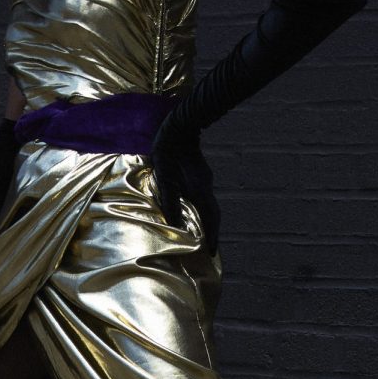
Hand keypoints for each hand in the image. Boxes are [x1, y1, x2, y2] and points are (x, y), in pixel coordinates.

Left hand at [150, 112, 220, 255]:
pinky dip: (202, 211)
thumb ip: (169, 200)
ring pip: (209, 206)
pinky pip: (204, 198)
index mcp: (199, 189)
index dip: (211, 236)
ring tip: (203, 235)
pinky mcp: (200, 176)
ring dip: (208, 222)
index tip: (211, 252)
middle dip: (212, 232)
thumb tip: (174, 224)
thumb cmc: (167, 150)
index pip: (209, 218)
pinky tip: (194, 214)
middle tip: (208, 248)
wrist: (179, 126)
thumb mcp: (164, 177)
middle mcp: (205, 186)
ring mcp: (205, 180)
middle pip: (213, 214)